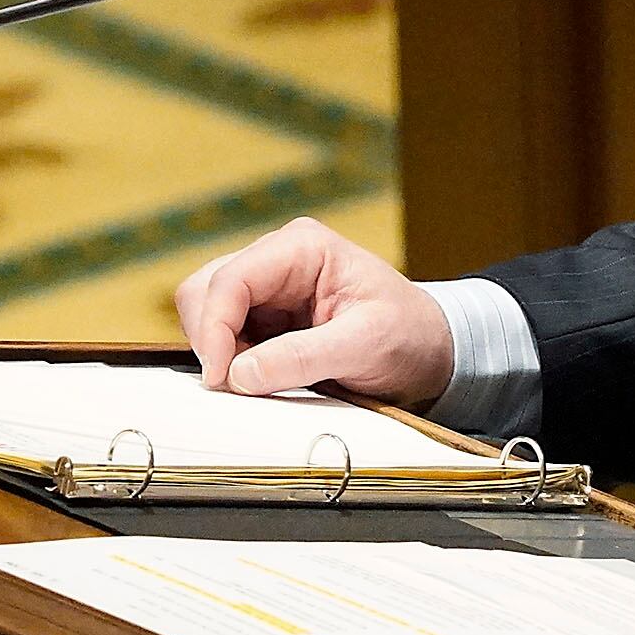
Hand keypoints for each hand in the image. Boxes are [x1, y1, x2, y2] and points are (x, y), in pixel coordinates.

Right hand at [171, 217, 455, 404]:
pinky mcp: (264, 317)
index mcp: (302, 247)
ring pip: (206, 313)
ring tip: (256, 384)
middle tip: (237, 387)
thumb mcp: (365, 345)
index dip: (215, 329)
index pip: (231, 280)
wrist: (429, 351)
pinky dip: (229, 361)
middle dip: (211, 341)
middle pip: (205, 291)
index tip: (222, 379)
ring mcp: (267, 287)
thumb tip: (238, 375)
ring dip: (219, 353)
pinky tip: (259, 380)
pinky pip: (223, 336)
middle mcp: (277, 258)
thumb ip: (303, 357)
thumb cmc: (408, 336)